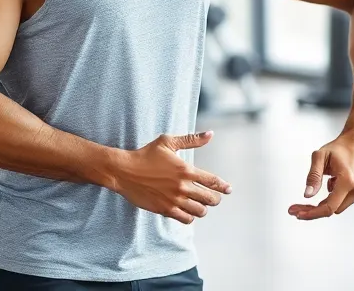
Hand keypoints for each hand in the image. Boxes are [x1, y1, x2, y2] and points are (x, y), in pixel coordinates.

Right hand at [109, 132, 232, 223]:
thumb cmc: (145, 154)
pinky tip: (188, 212)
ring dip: (203, 209)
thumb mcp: (167, 142)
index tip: (228, 189)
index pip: (212, 181)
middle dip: (215, 199)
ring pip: (200, 211)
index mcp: (185, 170)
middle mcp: (182, 187)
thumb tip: (210, 134)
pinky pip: (186, 219)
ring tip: (200, 205)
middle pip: (210, 199)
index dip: (223, 187)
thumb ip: (191, 140)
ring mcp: (174, 200)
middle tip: (214, 198)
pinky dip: (190, 217)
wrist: (124, 171)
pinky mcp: (165, 210)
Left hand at [288, 131, 353, 219]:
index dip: (312, 213)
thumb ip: (313, 176)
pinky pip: (348, 199)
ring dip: (329, 199)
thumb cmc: (341, 146)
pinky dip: (339, 194)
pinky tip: (337, 178)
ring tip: (329, 177)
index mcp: (348, 181)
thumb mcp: (321, 156)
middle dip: (315, 208)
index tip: (298, 214)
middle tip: (298, 206)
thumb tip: (307, 195)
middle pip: (333, 209)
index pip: (329, 207)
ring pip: (340, 206)